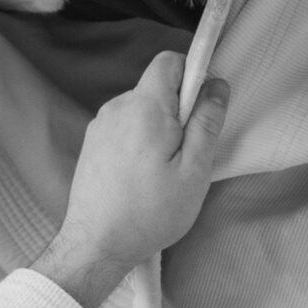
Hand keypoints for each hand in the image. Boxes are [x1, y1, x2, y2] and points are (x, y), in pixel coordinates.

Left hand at [35, 53, 229, 307]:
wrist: (95, 245)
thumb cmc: (149, 213)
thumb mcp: (194, 171)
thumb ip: (207, 122)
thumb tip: (216, 84)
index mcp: (144, 107)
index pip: (169, 61)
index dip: (191, 75)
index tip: (200, 110)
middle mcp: (116, 108)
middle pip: (156, 89)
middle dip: (176, 112)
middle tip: (183, 156)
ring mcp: (100, 126)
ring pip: (140, 111)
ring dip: (157, 131)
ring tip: (160, 174)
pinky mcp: (91, 144)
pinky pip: (124, 129)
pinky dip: (138, 144)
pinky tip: (140, 179)